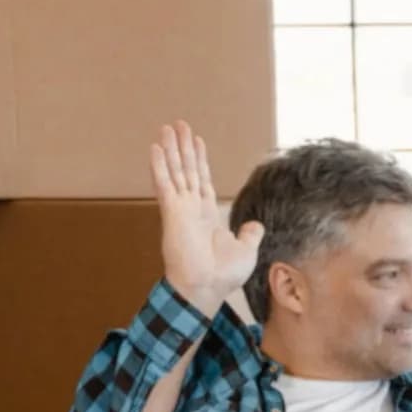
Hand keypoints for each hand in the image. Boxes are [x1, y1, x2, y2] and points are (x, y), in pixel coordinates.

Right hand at [151, 120, 263, 314]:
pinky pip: (165, 184)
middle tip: (178, 124)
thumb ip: (250, 234)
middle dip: (182, 147)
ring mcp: (180, 209)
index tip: (196, 141)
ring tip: (167, 127)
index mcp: (207, 215)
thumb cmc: (223, 275)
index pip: (202, 180)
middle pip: (186, 170)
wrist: (207, 287)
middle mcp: (191, 208)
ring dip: (170, 149)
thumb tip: (255, 225)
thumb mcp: (246, 250)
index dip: (199, 161)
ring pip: (175, 171)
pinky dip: (159, 165)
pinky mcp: (172, 212)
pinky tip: (155, 148)